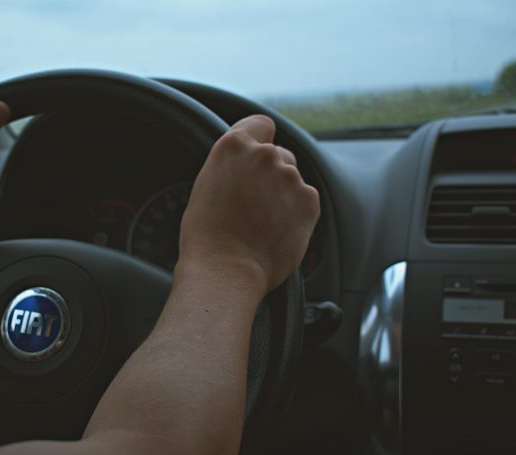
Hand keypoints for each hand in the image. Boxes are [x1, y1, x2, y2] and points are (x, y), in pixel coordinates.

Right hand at [178, 115, 319, 292]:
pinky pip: (305, 200)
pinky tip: (275, 230)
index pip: (261, 124)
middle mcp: (265, 155)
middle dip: (271, 174)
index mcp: (233, 146)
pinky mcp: (309, 201)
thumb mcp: (207, 186)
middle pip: (279, 155)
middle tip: (253, 202)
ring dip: (283, 195)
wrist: (225, 270)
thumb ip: (232, 168)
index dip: (260, 140)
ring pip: (293, 180)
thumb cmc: (206, 236)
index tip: (257, 155)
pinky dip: (296, 214)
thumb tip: (247, 170)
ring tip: (262, 222)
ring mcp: (290, 177)